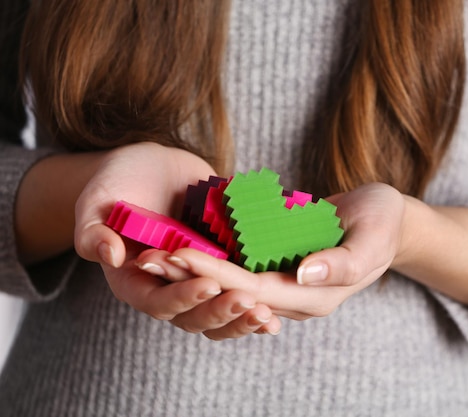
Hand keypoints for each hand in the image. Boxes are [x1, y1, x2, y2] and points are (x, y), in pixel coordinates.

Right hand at [73, 142, 279, 338]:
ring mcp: (199, 279)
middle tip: (249, 302)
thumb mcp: (97, 201)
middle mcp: (170, 287)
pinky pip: (241, 291)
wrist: (153, 167)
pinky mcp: (224, 266)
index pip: (159, 302)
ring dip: (244, 318)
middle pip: (195, 318)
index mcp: (137, 281)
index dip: (183, 298)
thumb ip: (94, 230)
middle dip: (222, 313)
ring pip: (221, 314)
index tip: (209, 286)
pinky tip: (282, 304)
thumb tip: (108, 255)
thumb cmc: (119, 183)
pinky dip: (261, 301)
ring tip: (269, 316)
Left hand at [138, 183, 405, 320]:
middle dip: (193, 276)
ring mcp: (286, 284)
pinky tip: (186, 246)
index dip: (218, 276)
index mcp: (316, 295)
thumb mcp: (373, 237)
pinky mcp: (280, 268)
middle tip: (152, 259)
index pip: (257, 291)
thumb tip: (304, 273)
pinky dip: (213, 260)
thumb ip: (343, 261)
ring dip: (195, 272)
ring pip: (233, 285)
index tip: (182, 257)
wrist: (388, 220)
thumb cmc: (384, 224)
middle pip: (235, 292)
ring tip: (157, 255)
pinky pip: (242, 270)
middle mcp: (296, 297)